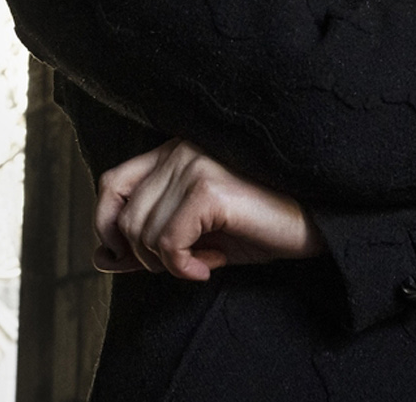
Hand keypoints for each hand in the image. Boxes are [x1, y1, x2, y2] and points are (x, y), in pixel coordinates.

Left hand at [93, 138, 322, 279]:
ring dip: (167, 263)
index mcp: (176, 151)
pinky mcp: (208, 188)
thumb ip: (147, 241)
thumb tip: (100, 257)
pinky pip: (166, 242)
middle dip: (144, 255)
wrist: (315, 224)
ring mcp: (195, 164)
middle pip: (123, 214)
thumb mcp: (196, 235)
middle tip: (186, 264)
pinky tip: (210, 266)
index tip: (134, 257)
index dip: (108, 226)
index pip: (111, 184)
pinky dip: (182, 266)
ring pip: (142, 231)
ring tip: (204, 262)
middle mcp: (182, 148)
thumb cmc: (261, 227)